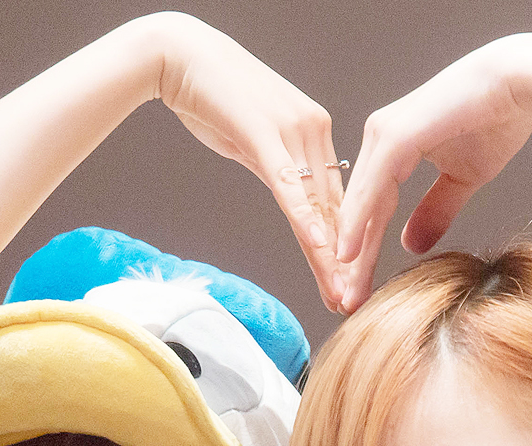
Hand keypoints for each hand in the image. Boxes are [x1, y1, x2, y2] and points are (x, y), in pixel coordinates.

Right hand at [154, 15, 345, 309]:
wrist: (180, 55)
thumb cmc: (212, 96)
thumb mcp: (255, 139)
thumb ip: (278, 165)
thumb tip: (288, 190)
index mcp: (315, 130)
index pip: (334, 200)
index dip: (343, 245)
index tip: (348, 282)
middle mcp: (314, 129)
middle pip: (332, 209)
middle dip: (343, 262)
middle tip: (351, 303)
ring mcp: (292, 130)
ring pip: (316, 205)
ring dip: (328, 256)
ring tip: (338, 294)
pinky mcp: (265, 134)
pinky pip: (290, 187)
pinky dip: (305, 220)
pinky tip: (319, 249)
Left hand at [336, 38, 531, 310]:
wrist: (519, 82)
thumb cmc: (496, 120)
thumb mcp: (461, 180)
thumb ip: (434, 210)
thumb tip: (410, 245)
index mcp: (392, 149)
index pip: (371, 211)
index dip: (364, 253)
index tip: (358, 292)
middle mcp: (380, 139)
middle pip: (358, 212)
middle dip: (350, 262)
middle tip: (341, 303)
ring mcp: (384, 135)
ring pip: (359, 204)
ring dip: (349, 252)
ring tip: (341, 291)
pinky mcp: (395, 135)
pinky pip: (370, 189)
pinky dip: (358, 222)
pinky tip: (347, 253)